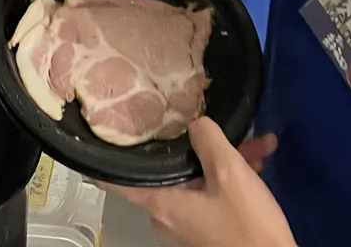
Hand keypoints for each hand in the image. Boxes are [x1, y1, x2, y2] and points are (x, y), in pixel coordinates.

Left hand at [101, 119, 293, 246]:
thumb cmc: (245, 222)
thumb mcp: (229, 172)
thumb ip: (207, 139)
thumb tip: (195, 123)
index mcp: (161, 203)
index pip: (117, 182)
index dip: (102, 162)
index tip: (92, 140)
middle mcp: (167, 214)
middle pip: (170, 169)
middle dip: (199, 144)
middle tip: (213, 122)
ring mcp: (188, 222)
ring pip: (198, 177)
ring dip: (225, 158)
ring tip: (257, 143)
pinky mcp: (209, 227)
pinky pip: (212, 192)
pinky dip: (231, 176)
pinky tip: (259, 159)